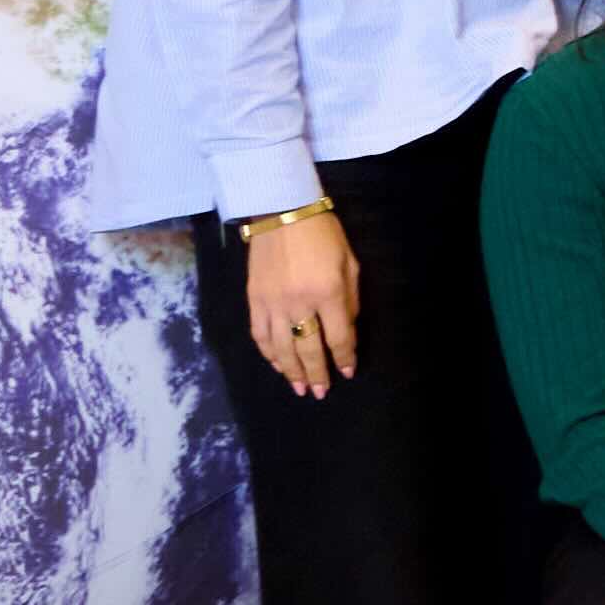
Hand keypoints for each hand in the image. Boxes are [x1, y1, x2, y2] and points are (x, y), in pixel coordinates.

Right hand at [238, 203, 358, 400]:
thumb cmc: (324, 236)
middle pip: (309, 349)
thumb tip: (345, 331)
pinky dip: (268, 353)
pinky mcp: (253, 299)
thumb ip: (350, 300)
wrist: (282, 212)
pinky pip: (260, 334)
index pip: (339, 337)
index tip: (348, 372)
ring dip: (291, 371)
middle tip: (321, 392)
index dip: (345, 358)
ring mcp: (272, 303)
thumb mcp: (350, 264)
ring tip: (299, 388)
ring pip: (281, 347)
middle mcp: (299, 303)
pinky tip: (277, 364)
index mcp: (328, 293)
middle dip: (317, 374)